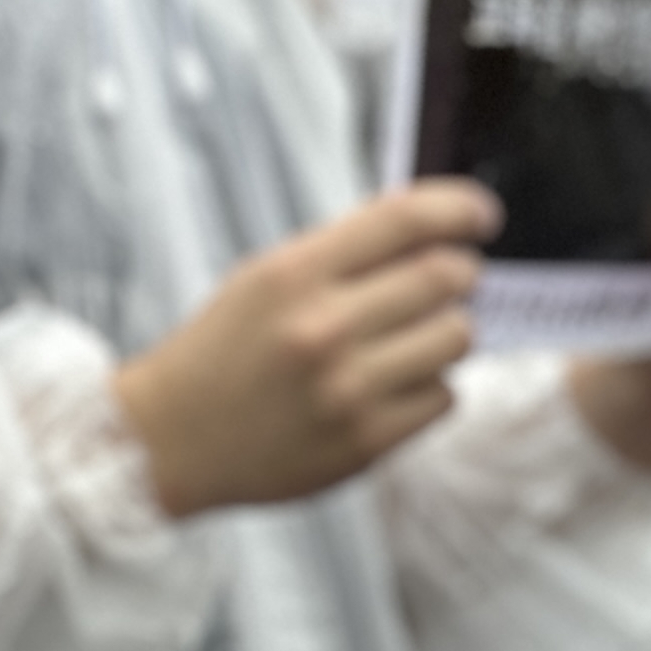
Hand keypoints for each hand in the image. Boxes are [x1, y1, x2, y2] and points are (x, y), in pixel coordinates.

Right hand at [113, 181, 495, 517]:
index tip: (480, 215)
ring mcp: (348, 388)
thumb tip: (432, 232)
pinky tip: (387, 386)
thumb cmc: (220, 353)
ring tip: (406, 341)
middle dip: (457, 273)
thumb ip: (341, 256)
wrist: (169, 440)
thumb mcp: (261, 280)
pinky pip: (445, 397)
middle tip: (444, 282)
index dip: (459, 208)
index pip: (404, 220)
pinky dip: (428, 387)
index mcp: (292, 274)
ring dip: (444, 332)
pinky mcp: (367, 442)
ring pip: (457, 338)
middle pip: (447, 276)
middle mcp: (323, 327)